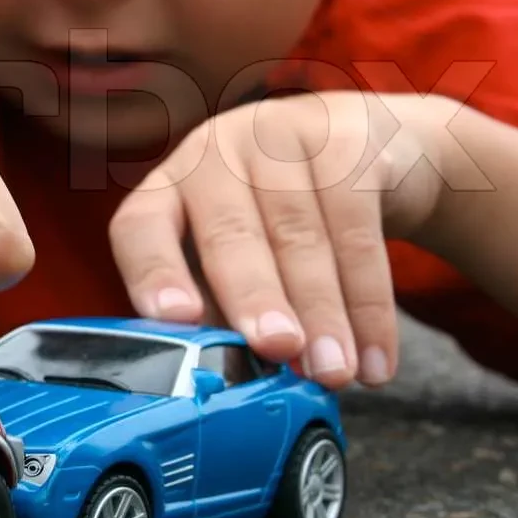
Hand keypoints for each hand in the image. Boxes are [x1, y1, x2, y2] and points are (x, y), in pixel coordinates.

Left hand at [109, 90, 462, 388]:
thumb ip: (225, 311)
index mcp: (170, 187)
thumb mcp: (238, 258)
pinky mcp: (346, 140)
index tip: (174, 317)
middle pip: (229, 230)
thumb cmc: (280, 224)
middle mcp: (216, 154)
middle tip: (276, 348)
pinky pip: (359, 226)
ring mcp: (280, 137)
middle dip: (254, 296)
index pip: (141, 226)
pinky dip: (370, 302)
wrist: (365, 149)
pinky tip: (375, 358)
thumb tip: (230, 380)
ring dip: (321, 312)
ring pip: (299, 232)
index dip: (154, 271)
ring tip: (333, 372)